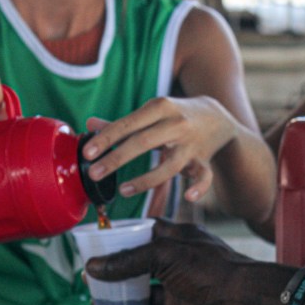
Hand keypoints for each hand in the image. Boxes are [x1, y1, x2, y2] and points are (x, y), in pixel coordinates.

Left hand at [81, 96, 239, 201]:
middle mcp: (177, 124)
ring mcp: (192, 144)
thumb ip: (122, 123)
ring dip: (145, 180)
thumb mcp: (152, 112)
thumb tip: (89, 125)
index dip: (107, 138)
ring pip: (170, 165)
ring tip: (123, 190)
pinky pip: (204, 177)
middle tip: (94, 174)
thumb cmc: (175, 115)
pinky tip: (187, 197)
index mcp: (160, 107)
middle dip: (117, 159)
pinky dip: (199, 188)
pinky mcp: (204, 161)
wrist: (217, 116)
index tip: (87, 153)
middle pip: (144, 142)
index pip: (129, 123)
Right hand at [85, 220, 274, 304]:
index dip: (119, 239)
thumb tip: (94, 267)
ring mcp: (175, 293)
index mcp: (174, 240)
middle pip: (136, 268)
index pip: (141, 235)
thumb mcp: (165, 254)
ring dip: (119, 299)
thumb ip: (128, 260)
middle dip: (113, 273)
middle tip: (89, 278)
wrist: (242, 300)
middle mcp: (173, 265)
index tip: (96, 245)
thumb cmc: (210, 268)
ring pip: (140, 297)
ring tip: (95, 300)